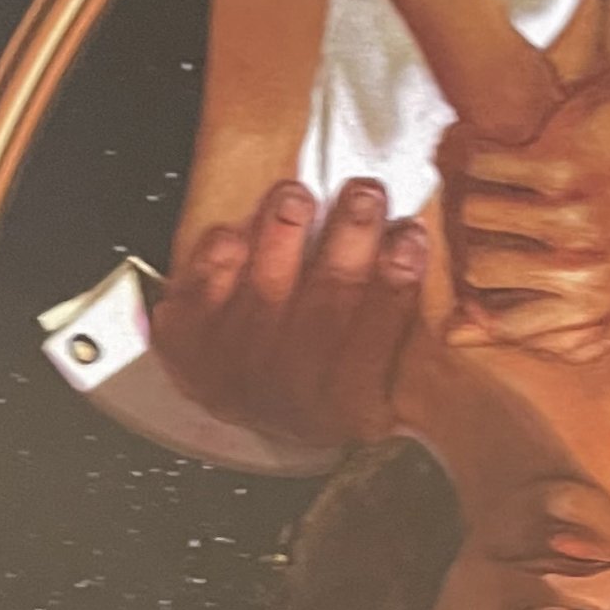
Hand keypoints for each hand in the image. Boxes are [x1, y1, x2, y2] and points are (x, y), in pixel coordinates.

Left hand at [151, 177, 425, 448]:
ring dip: (281, 235)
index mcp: (350, 407)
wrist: (253, 415)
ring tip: (297, 195)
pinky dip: (221, 255)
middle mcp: (291, 394)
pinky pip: (204, 291)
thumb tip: (421, 255)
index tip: (410, 233)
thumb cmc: (330, 382)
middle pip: (324, 307)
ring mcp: (236, 370)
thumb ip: (405, 333)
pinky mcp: (189, 345)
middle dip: (347, 241)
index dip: (395, 283)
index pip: (377, 339)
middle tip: (365, 193)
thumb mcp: (380, 382)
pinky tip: (240, 230)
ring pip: (263, 292)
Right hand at [437, 55, 609, 360]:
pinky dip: (482, 151)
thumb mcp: (595, 271)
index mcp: (595, 307)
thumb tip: (450, 335)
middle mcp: (586, 274)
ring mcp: (574, 223)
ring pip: (471, 216)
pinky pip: (481, 168)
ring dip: (474, 188)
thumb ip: (528, 310)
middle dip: (471, 238)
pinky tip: (502, 146)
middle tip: (490, 209)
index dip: (477, 298)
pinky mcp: (561, 172)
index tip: (480, 268)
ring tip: (495, 177)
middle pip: (476, 272)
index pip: (499, 325)